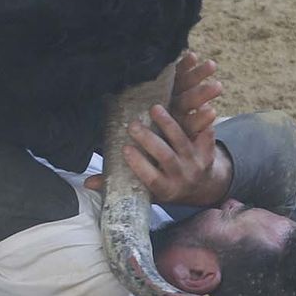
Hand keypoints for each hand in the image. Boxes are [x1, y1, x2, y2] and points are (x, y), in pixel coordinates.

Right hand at [86, 52, 229, 205]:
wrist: (203, 188)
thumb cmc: (166, 186)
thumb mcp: (145, 191)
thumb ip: (119, 184)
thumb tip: (88, 183)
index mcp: (166, 189)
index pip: (152, 178)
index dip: (139, 164)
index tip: (125, 149)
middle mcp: (183, 178)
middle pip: (166, 158)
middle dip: (149, 140)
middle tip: (132, 125)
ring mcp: (197, 164)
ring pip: (183, 141)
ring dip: (168, 124)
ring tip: (154, 108)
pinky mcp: (208, 150)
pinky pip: (206, 134)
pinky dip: (202, 120)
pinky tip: (193, 104)